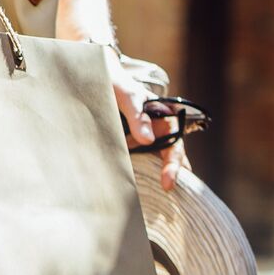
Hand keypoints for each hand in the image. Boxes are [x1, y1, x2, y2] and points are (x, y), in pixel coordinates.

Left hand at [111, 67, 190, 189]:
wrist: (99, 76)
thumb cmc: (117, 84)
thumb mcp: (127, 96)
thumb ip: (137, 116)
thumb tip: (148, 140)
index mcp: (164, 119)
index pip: (175, 146)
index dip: (173, 165)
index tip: (167, 182)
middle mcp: (157, 131)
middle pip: (170, 157)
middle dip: (172, 176)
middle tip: (167, 192)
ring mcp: (144, 138)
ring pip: (155, 161)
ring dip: (157, 176)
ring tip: (159, 198)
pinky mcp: (130, 142)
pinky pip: (138, 159)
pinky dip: (140, 172)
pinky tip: (136, 188)